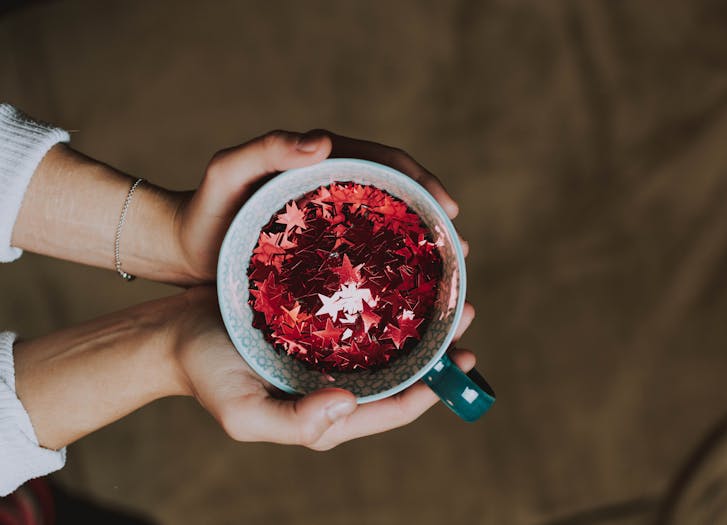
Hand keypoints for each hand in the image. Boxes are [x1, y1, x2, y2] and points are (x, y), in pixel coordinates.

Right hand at [173, 287, 475, 449]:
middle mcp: (334, 381)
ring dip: (417, 318)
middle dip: (437, 347)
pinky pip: (359, 312)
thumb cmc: (205, 374)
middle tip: (465, 312)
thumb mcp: (242, 412)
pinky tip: (398, 271)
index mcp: (325, 411)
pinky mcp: (314, 320)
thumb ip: (295, 423)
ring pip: (385, 338)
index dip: (433, 388)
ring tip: (444, 288)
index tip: (466, 358)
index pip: (392, 408)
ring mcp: (325, 349)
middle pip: (399, 370)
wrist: (171, 334)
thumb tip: (349, 406)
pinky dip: (383, 296)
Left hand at [176, 130, 466, 283]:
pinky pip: (365, 258)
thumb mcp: (228, 172)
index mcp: (322, 167)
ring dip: (419, 248)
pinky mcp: (321, 254)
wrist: (181, 250)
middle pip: (396, 199)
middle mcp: (332, 192)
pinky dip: (390, 271)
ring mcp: (329, 225)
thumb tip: (325, 142)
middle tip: (459, 251)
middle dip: (433, 219)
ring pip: (386, 231)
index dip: (423, 183)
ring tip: (446, 276)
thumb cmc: (204, 211)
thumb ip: (267, 149)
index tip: (450, 210)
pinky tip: (406, 295)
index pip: (385, 164)